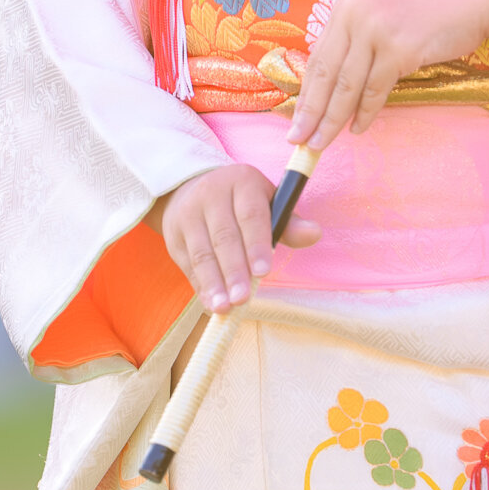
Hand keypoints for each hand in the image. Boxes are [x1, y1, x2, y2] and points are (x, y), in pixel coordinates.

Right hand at [153, 162, 321, 313]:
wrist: (192, 187)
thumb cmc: (241, 201)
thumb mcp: (267, 202)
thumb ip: (289, 223)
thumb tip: (314, 234)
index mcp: (242, 181)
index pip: (251, 215)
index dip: (257, 245)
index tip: (264, 273)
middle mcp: (212, 194)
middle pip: (224, 237)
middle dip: (234, 271)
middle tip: (243, 299)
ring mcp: (189, 213)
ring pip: (202, 253)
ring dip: (213, 283)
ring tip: (224, 308)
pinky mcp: (174, 234)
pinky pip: (188, 264)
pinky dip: (200, 286)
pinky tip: (211, 304)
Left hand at [289, 0, 488, 154]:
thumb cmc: (429, 13)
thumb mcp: (382, 20)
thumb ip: (356, 45)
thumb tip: (331, 92)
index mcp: (346, 6)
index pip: (318, 57)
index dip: (305, 93)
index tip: (296, 119)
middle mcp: (356, 14)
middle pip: (326, 74)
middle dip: (310, 112)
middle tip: (297, 140)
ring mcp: (377, 30)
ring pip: (347, 86)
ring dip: (332, 119)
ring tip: (321, 143)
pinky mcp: (399, 49)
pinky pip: (375, 90)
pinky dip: (365, 113)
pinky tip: (358, 128)